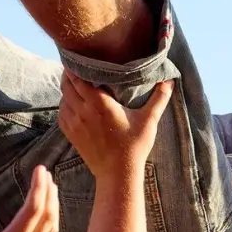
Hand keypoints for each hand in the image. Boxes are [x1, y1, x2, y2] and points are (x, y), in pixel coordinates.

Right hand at [0, 167, 59, 231]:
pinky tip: (48, 222)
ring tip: (51, 190)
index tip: (39, 168)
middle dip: (48, 191)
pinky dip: (51, 223)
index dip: (38, 186)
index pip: (33, 207)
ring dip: (53, 205)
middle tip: (46, 173)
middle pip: (47, 214)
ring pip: (51, 226)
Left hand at [57, 74, 174, 182]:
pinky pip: (62, 112)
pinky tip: (73, 103)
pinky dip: (65, 104)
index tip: (78, 58)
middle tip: (76, 67)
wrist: (118, 174)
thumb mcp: (148, 121)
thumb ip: (159, 99)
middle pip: (67, 85)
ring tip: (75, 83)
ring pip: (63, 98)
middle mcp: (83, 111)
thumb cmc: (134, 146)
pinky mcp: (71, 134)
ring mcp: (74, 123)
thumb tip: (170, 81)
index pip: (78, 78)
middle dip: (70, 74)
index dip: (75, 66)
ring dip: (67, 89)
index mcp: (100, 104)